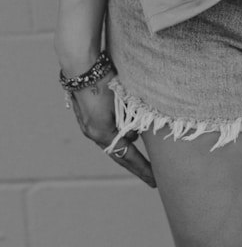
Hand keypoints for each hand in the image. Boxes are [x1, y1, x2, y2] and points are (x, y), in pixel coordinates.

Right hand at [67, 72, 155, 188]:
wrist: (81, 64)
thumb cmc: (106, 80)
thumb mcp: (126, 101)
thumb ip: (135, 119)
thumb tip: (141, 132)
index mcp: (102, 132)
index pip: (128, 157)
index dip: (143, 169)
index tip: (155, 182)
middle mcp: (93, 131)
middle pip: (120, 151)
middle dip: (137, 162)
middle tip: (154, 174)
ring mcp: (88, 123)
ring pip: (114, 136)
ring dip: (129, 137)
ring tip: (146, 137)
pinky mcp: (87, 113)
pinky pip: (108, 126)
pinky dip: (120, 126)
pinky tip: (130, 119)